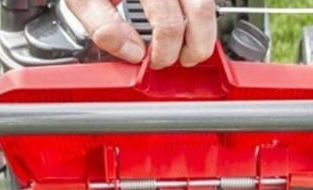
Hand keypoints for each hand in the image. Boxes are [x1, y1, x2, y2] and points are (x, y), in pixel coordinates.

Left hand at [66, 0, 217, 68]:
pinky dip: (200, 12)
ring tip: (189, 47)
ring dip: (204, 30)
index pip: (168, 23)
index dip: (164, 51)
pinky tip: (187, 22)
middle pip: (200, 11)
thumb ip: (102, 25)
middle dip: (195, 46)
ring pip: (209, 2)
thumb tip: (133, 53)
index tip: (154, 60)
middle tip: (180, 59)